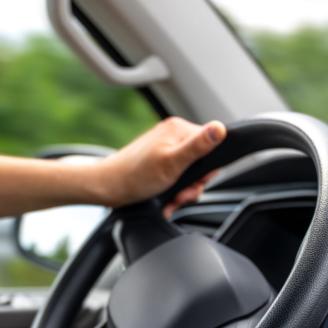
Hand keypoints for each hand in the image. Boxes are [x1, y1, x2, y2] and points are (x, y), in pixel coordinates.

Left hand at [92, 117, 225, 210]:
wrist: (108, 188)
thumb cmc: (135, 176)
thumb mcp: (172, 163)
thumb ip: (198, 146)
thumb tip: (220, 128)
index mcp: (178, 129)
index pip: (211, 145)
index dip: (207, 169)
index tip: (196, 182)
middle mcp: (173, 136)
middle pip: (201, 163)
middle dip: (193, 184)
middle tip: (180, 194)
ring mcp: (165, 149)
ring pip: (189, 174)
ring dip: (183, 192)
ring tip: (171, 198)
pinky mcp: (159, 163)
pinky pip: (176, 178)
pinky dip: (173, 191)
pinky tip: (166, 199)